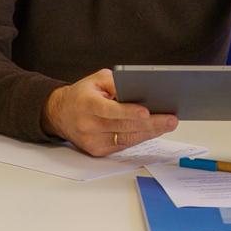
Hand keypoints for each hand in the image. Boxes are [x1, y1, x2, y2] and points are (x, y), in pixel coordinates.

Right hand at [41, 68, 177, 155]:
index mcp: (86, 104)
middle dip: (150, 123)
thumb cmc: (83, 94)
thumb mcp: (97, 79)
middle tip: (171, 119)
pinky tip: (154, 130)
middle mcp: (88, 125)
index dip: (129, 112)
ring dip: (150, 132)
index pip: (109, 110)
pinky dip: (140, 137)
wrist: (59, 113)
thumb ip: (117, 83)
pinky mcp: (97, 150)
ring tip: (168, 124)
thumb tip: (140, 90)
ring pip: (126, 138)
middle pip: (123, 127)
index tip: (147, 112)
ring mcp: (92, 140)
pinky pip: (123, 145)